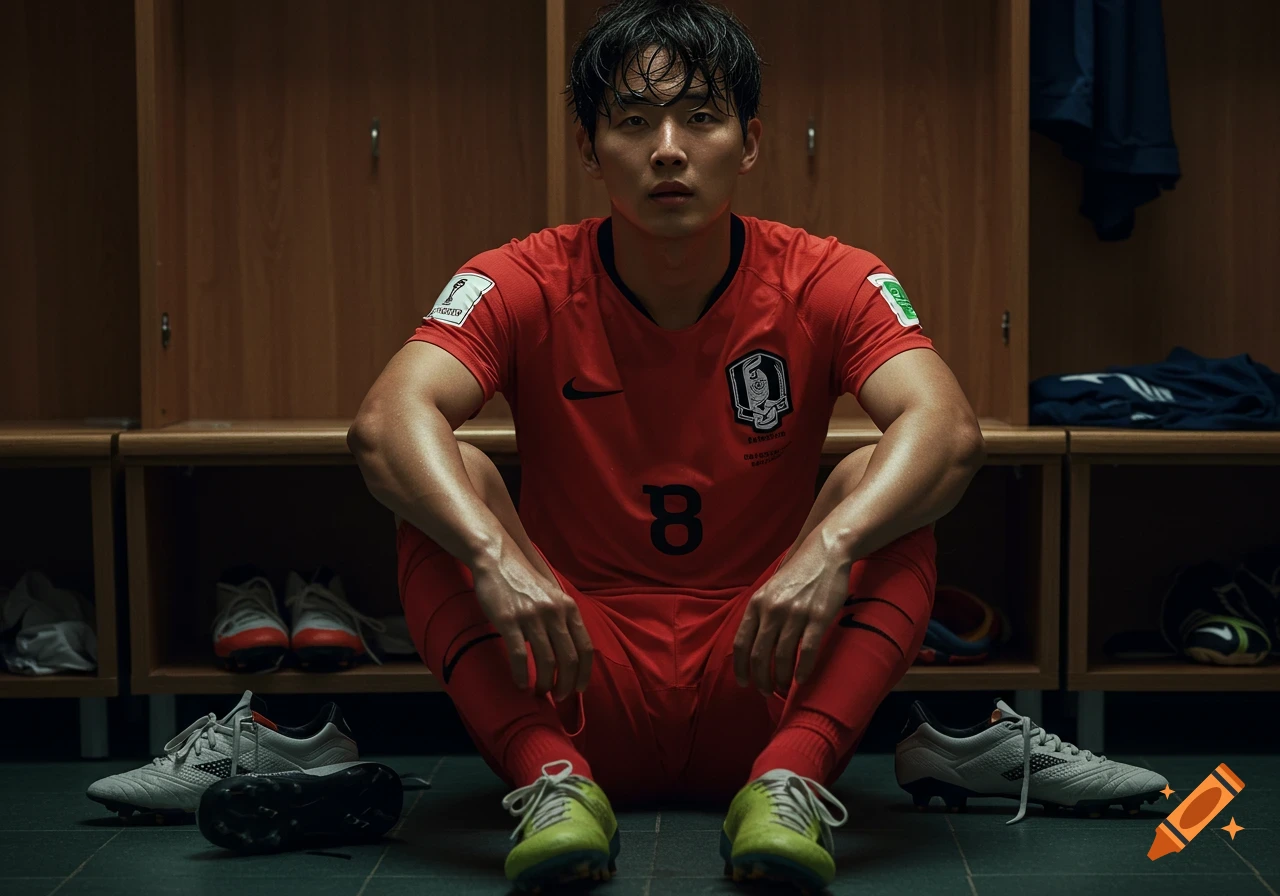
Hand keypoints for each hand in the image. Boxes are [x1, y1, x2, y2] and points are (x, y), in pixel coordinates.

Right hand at [471, 542, 592, 701]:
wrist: (497, 560)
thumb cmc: (524, 582)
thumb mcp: (553, 596)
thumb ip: (563, 619)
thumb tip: (570, 652)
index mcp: (568, 607)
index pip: (585, 647)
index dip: (584, 673)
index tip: (579, 689)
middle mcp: (554, 612)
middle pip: (568, 658)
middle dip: (566, 684)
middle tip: (559, 697)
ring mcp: (532, 616)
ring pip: (547, 661)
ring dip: (545, 683)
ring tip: (540, 693)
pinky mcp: (509, 620)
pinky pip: (520, 655)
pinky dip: (522, 675)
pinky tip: (520, 684)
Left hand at [733, 536, 851, 695]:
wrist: (825, 553)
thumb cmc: (797, 575)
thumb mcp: (769, 590)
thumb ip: (759, 614)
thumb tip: (750, 645)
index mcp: (757, 603)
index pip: (741, 643)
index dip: (741, 667)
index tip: (744, 683)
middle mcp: (772, 610)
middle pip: (760, 655)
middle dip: (760, 679)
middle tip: (765, 692)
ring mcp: (795, 614)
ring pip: (782, 656)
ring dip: (781, 678)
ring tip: (782, 688)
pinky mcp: (818, 617)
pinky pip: (807, 651)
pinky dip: (802, 670)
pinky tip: (801, 680)